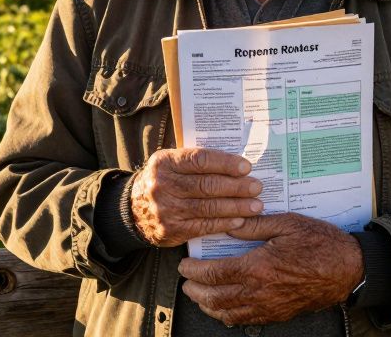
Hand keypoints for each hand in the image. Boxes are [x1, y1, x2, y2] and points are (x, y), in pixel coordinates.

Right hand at [129, 148, 262, 247]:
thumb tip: (236, 164)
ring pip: (208, 207)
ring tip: (256, 205)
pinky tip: (240, 220)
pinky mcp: (172, 230)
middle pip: (207, 185)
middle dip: (236, 187)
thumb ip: (196, 162)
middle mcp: (163, 185)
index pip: (200, 160)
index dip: (225, 163)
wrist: (133, 210)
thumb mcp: (171, 164)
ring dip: (236, 207)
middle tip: (257, 187)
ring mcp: (167, 209)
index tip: (246, 167)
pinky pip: (203, 226)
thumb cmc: (164, 181)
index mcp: (165, 162)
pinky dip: (224, 223)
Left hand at [178, 213, 363, 325]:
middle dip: (195, 290)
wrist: (348, 268)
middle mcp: (259, 292)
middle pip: (214, 298)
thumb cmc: (319, 242)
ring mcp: (268, 307)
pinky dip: (228, 316)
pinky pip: (245, 321)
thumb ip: (254, 225)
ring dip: (208, 305)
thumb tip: (229, 224)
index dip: (193, 271)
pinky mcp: (278, 314)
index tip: (184, 264)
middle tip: (185, 281)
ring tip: (199, 295)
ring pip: (227, 313)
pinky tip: (224, 308)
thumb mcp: (286, 223)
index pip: (213, 274)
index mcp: (257, 267)